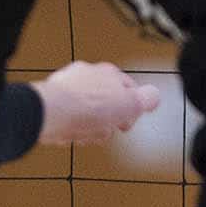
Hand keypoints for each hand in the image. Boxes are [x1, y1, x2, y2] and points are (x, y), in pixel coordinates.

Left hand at [35, 60, 159, 145]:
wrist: (51, 113)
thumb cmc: (87, 107)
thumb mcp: (129, 105)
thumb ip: (145, 99)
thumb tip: (154, 96)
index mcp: (110, 73)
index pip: (128, 91)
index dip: (130, 111)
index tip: (127, 123)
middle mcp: (88, 75)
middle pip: (107, 105)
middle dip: (107, 122)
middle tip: (105, 130)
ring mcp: (69, 87)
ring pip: (87, 114)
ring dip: (89, 128)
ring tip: (86, 133)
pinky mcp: (53, 101)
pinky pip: (69, 119)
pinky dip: (71, 129)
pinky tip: (71, 133)